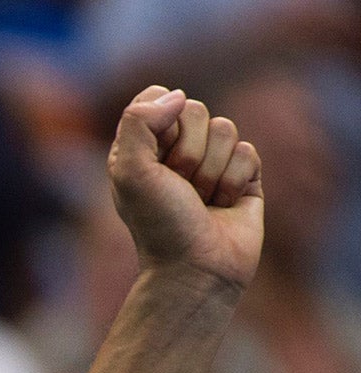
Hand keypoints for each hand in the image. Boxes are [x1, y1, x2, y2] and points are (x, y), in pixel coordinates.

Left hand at [109, 86, 263, 292]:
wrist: (196, 270)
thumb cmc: (159, 224)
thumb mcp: (130, 172)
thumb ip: (139, 122)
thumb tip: (177, 95)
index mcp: (140, 148)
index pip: (157, 97)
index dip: (162, 121)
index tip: (156, 158)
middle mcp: (173, 152)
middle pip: (195, 109)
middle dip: (188, 151)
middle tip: (179, 186)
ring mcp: (210, 163)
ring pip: (226, 128)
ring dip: (212, 170)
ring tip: (200, 201)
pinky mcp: (243, 177)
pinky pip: (249, 151)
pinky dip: (235, 181)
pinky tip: (223, 206)